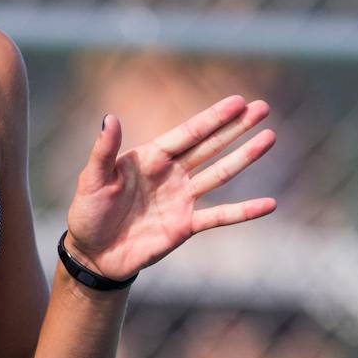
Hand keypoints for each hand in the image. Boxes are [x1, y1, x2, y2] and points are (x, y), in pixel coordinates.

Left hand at [64, 95, 276, 281]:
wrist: (93, 255)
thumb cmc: (88, 213)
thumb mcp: (92, 179)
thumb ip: (104, 150)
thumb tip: (109, 117)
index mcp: (151, 157)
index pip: (187, 133)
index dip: (213, 118)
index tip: (238, 102)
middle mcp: (171, 174)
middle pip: (210, 146)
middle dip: (237, 127)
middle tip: (263, 107)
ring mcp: (181, 199)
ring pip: (220, 173)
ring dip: (245, 156)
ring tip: (269, 137)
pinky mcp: (186, 226)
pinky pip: (220, 217)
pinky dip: (244, 211)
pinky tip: (269, 204)